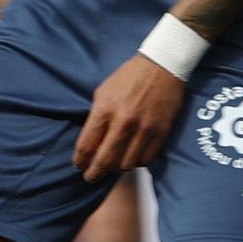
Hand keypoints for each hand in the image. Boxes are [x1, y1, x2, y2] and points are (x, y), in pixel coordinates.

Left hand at [74, 53, 187, 181]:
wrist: (162, 65)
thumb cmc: (129, 77)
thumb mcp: (103, 92)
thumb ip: (96, 118)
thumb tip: (91, 143)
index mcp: (105, 110)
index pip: (86, 147)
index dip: (80, 161)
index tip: (79, 165)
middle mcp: (124, 122)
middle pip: (105, 161)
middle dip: (94, 173)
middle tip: (91, 176)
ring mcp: (145, 128)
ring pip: (127, 164)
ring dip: (118, 167)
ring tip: (115, 164)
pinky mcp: (162, 131)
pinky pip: (147, 158)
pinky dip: (137, 161)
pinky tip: (133, 156)